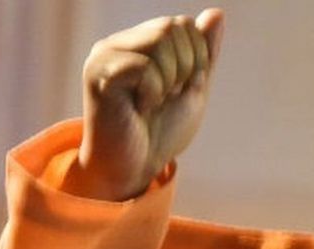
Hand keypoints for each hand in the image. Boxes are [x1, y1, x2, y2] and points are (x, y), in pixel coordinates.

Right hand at [68, 8, 224, 200]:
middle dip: (186, 67)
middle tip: (166, 97)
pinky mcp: (97, 73)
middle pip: (172, 27)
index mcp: (138, 44)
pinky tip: (139, 108)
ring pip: (160, 41)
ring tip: (152, 102)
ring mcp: (104, 55)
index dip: (196, 59)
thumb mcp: (193, 88)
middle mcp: (118, 44)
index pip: (183, 25)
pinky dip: (154, 91)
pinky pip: (145, 67)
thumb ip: (204, 53)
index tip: (178, 90)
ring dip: (170, 79)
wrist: (136, 168)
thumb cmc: (161, 132)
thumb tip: (216, 13)